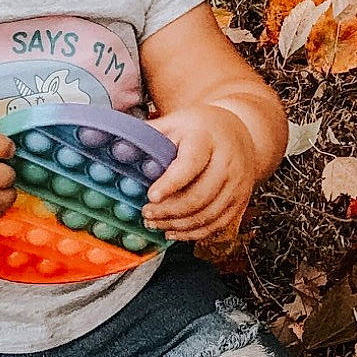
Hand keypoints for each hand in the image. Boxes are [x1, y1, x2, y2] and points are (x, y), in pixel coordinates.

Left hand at [144, 105, 259, 241]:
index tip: (151, 196)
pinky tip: (174, 231)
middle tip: (146, 214)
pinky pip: (218, 224)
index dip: (171, 183)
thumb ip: (149, 134)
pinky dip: (194, 233)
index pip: (191, 164)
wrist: (239, 132)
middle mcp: (227, 161)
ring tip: (155, 224)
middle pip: (199, 195)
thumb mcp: (175, 122)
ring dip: (178, 225)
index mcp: (206, 138)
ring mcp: (237, 183)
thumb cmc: (200, 129)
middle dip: (169, 211)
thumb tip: (115, 146)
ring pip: (208, 214)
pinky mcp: (241, 200)